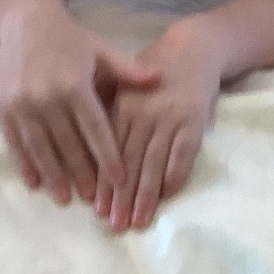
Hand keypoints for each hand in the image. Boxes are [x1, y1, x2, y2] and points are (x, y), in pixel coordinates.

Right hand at [0, 7, 159, 204]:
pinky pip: (15, 142)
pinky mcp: (4, 108)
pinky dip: (25, 164)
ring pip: (40, 148)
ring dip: (53, 176)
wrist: (27, 21)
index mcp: (75, 84)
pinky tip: (35, 183)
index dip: (107, 156)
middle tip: (95, 199)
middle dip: (82, 174)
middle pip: (68, 144)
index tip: (120, 180)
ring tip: (65, 198)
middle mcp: (47, 97)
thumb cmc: (70, 39)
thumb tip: (160, 80)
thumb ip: (128, 70)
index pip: (94, 129)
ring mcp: (22, 104)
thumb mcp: (101, 50)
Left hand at [95, 20, 222, 230]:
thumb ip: (107, 111)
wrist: (193, 48)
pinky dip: (175, 175)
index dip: (104, 181)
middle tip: (115, 224)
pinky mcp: (193, 121)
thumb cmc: (153, 70)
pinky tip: (167, 195)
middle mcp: (144, 113)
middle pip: (130, 162)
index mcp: (124, 105)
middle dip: (122, 197)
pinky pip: (182, 154)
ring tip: (138, 220)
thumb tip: (79, 144)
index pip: (110, 150)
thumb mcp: (123, 83)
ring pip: (153, 163)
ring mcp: (170, 118)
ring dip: (146, 195)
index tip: (97, 208)